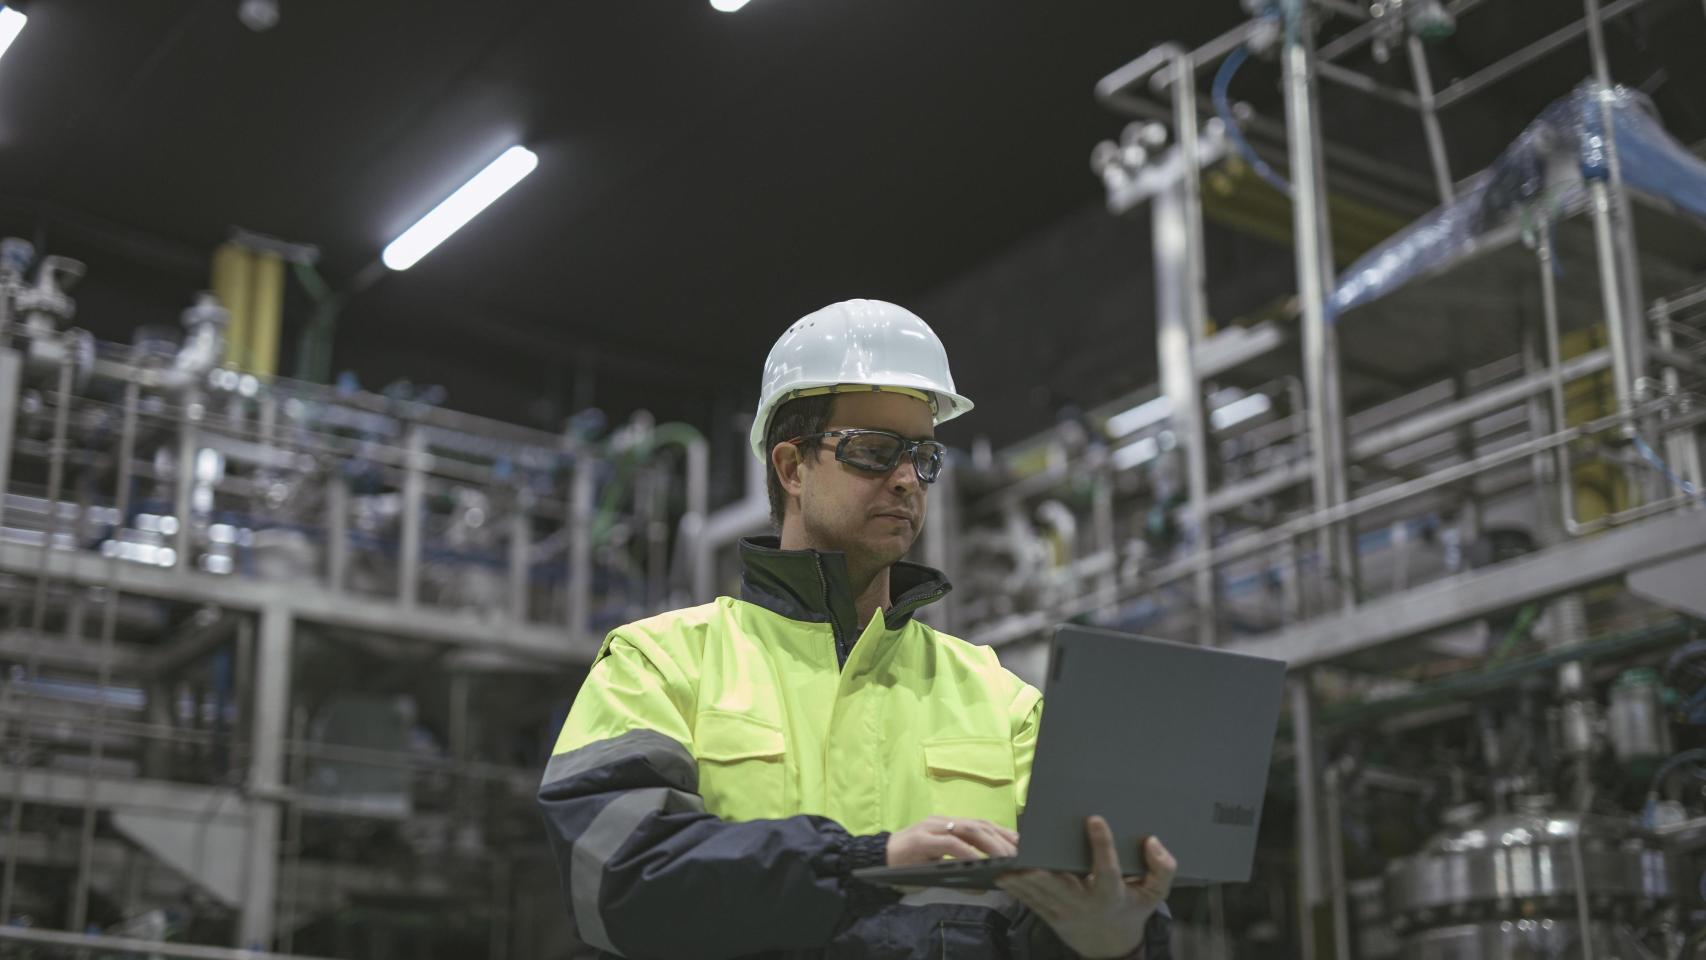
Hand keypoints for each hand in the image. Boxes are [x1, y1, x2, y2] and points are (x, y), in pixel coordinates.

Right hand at [887, 815, 1018, 866]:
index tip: (1021, 844)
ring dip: (990, 844)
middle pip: (979, 824)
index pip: (981, 824)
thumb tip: (984, 884)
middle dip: (1002, 838)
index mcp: (948, 825)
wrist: (877, 861)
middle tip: (1019, 853)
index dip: (1002, 833)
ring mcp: (932, 828)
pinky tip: (978, 860)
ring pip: (968, 830)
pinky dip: (966, 852)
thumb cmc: (909, 865)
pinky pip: (949, 844)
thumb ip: (960, 871)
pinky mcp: (921, 838)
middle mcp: (942, 822)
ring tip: (1005, 857)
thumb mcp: (939, 867)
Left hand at [995, 816, 1174, 959]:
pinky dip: (1015, 887)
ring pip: (1040, 893)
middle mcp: (1085, 904)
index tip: (1095, 819)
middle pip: (1063, 885)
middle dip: (1045, 870)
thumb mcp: (1155, 895)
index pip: (1108, 869)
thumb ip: (1162, 870)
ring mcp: (1064, 912)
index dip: (1102, 845)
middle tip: (1031, 847)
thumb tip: (1153, 842)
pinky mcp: (1048, 915)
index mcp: (1112, 895)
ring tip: (1006, 858)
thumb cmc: (1131, 910)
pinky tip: (1000, 873)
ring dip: (1022, 877)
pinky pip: (1029, 901)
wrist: (1110, 946)